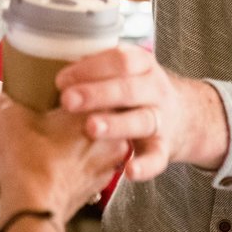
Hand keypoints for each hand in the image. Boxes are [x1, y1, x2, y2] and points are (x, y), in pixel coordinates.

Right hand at [0, 94, 129, 222]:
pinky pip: (93, 163)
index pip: (100, 85)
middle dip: (81, 110)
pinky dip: (78, 159)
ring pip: (100, 140)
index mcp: (99, 111)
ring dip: (82, 136)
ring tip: (56, 135)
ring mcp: (110, 163)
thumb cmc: (31, 164)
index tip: (64, 84)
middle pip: (102, 113)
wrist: (35, 210)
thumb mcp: (8, 120)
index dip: (80, 81)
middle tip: (58, 108)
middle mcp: (113, 137)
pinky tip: (57, 158)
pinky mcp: (100, 184)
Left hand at [57, 47, 228, 182]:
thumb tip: (46, 72)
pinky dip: (144, 166)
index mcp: (142, 66)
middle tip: (68, 100)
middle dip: (96, 93)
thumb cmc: (138, 92)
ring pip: (142, 120)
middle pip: (128, 89)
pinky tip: (128, 171)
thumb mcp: (124, 73)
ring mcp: (161, 119)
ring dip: (116, 124)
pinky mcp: (165, 148)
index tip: (63, 79)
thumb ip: (94, 71)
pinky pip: (157, 158)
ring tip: (91, 128)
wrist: (186, 115)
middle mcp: (154, 89)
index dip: (91, 68)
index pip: (120, 60)